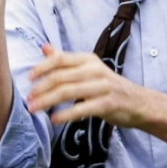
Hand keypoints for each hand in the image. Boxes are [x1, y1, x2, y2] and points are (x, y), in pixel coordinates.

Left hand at [27, 43, 147, 127]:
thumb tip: (44, 47)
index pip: (60, 59)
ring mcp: (102, 87)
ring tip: (34, 109)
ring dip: (47, 101)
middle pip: (61, 77)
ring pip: (68, 92)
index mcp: (88, 59)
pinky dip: (65, 115)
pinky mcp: (107, 104)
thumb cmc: (108, 86)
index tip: (28, 79)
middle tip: (28, 100)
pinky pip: (81, 109)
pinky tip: (54, 120)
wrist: (138, 102)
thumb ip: (65, 60)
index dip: (42, 68)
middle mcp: (95, 70)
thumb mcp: (88, 69)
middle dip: (40, 89)